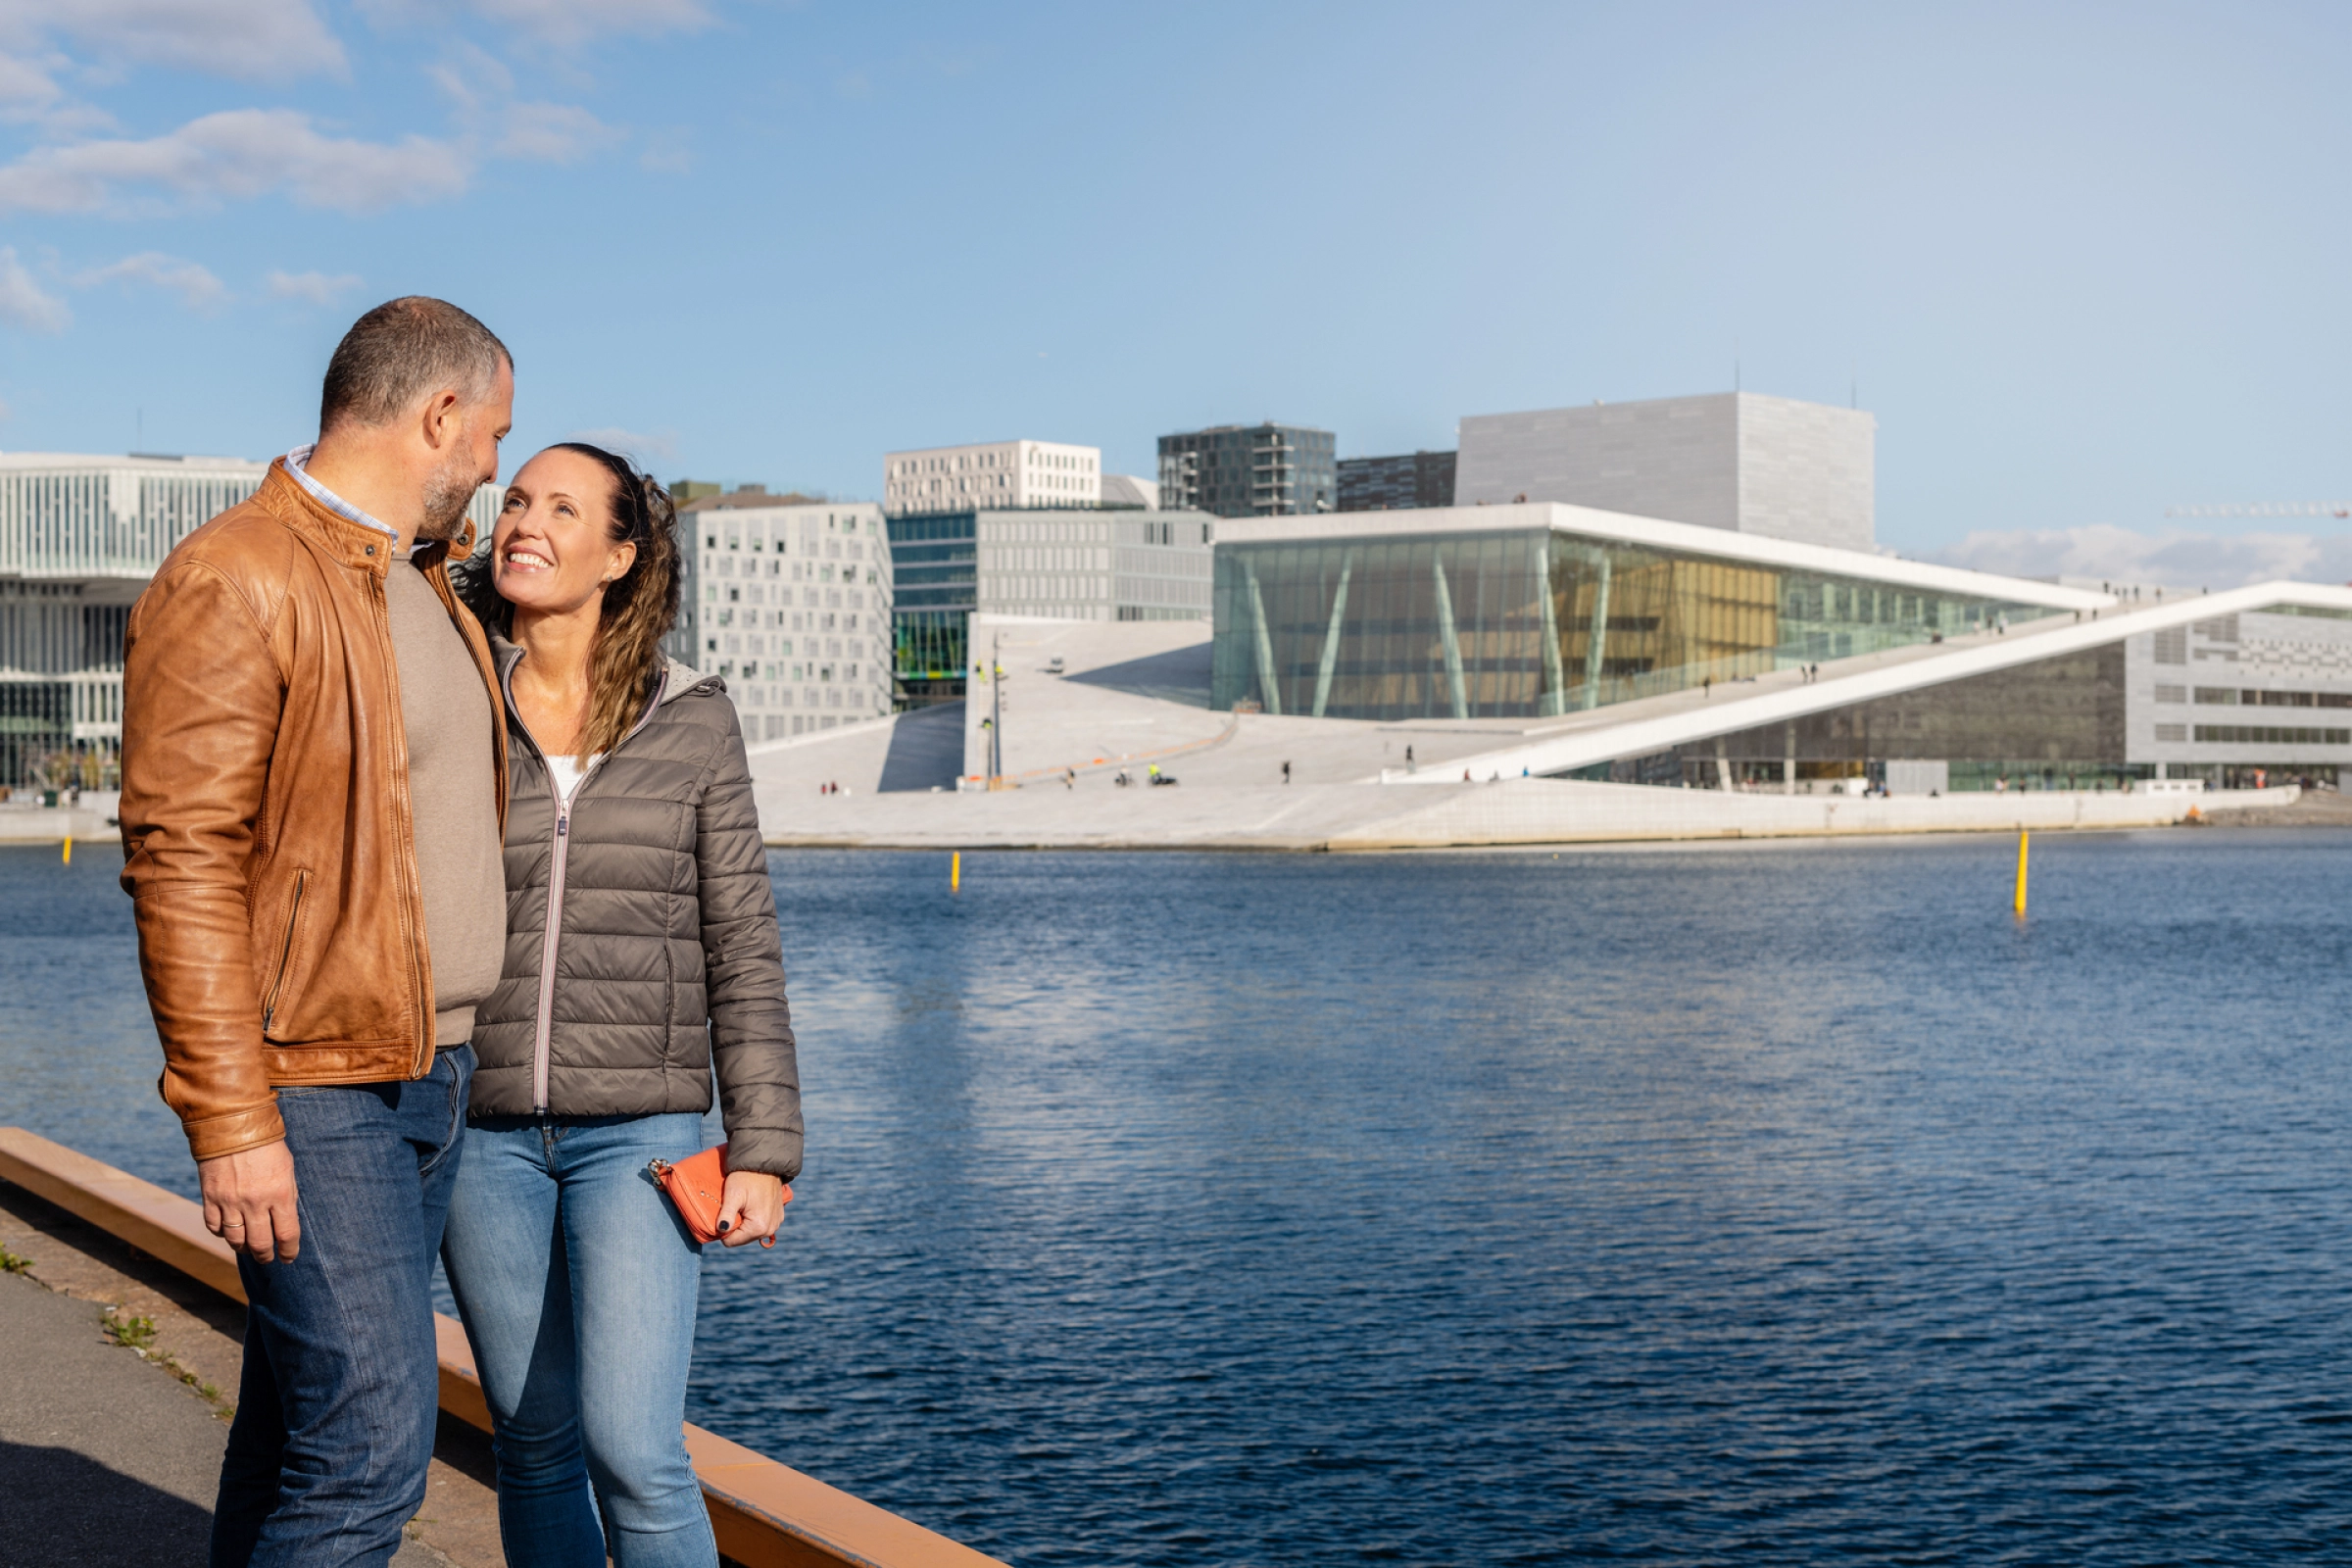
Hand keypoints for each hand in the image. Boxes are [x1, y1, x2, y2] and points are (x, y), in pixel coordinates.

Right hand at [199, 1139, 299, 1263]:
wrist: (233, 1127)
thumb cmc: (267, 1147)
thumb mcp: (287, 1169)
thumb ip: (286, 1196)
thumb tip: (285, 1222)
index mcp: (280, 1194)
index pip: (287, 1234)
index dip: (289, 1251)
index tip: (288, 1257)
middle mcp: (255, 1202)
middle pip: (259, 1244)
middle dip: (265, 1256)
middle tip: (267, 1258)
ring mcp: (230, 1201)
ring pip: (235, 1240)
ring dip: (243, 1249)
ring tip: (248, 1248)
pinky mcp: (210, 1198)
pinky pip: (215, 1227)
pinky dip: (222, 1233)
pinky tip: (229, 1231)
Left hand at [715, 1170, 785, 1247]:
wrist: (765, 1163)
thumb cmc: (747, 1177)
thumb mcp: (733, 1194)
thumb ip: (726, 1215)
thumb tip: (721, 1230)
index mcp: (759, 1226)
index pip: (731, 1241)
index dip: (723, 1229)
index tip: (724, 1214)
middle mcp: (770, 1229)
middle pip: (742, 1239)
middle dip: (735, 1226)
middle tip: (734, 1207)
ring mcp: (776, 1223)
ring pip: (751, 1233)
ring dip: (744, 1223)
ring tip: (742, 1205)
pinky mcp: (778, 1217)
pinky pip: (760, 1226)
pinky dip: (753, 1219)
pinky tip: (751, 1205)